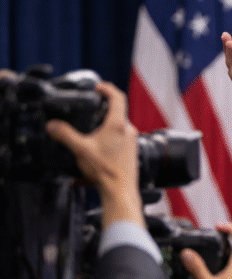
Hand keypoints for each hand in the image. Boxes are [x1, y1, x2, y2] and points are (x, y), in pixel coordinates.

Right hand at [45, 81, 142, 227]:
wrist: (120, 191)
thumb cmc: (105, 171)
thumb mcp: (80, 149)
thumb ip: (64, 135)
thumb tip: (52, 125)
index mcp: (118, 125)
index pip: (118, 97)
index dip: (107, 88)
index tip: (98, 88)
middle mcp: (129, 131)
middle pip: (118, 112)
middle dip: (103, 109)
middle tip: (90, 109)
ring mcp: (133, 142)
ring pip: (119, 127)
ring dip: (106, 126)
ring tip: (90, 130)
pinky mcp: (132, 152)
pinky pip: (121, 139)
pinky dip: (110, 138)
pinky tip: (97, 148)